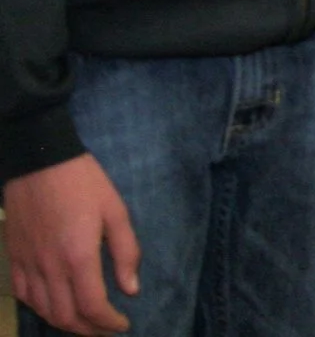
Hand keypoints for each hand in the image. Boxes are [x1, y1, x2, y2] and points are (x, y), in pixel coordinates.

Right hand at [4, 153, 139, 334]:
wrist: (40, 162)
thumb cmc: (84, 183)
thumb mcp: (116, 212)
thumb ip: (126, 252)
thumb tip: (131, 290)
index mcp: (78, 256)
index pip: (92, 307)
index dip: (108, 323)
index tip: (123, 325)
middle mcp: (49, 267)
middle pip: (66, 317)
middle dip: (89, 330)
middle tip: (107, 330)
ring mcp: (27, 264)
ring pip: (42, 310)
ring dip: (65, 324)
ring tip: (85, 323)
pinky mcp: (13, 257)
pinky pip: (23, 295)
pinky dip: (41, 308)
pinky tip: (55, 305)